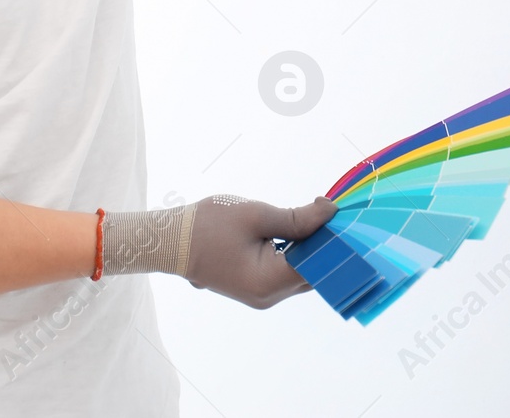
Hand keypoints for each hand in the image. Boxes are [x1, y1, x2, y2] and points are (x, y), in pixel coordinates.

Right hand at [183, 194, 335, 308]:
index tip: (339, 215)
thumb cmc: (208, 225)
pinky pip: (285, 273)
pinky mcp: (255, 288)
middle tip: (329, 214)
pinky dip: (294, 254)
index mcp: (268, 282)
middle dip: (324, 245)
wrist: (170, 240)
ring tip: (313, 219)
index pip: (317, 265)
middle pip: (311, 273)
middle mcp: (268, 297)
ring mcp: (261, 296)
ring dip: (309, 249)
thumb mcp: (255, 215)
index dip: (332, 240)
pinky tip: (295, 231)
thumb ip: (297, 218)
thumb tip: (331, 212)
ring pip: (299, 274)